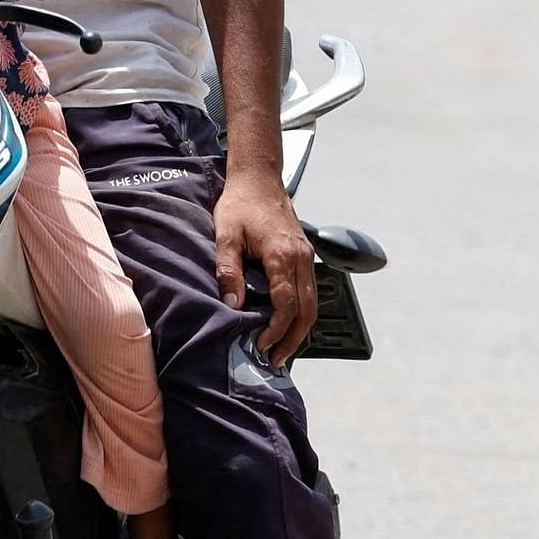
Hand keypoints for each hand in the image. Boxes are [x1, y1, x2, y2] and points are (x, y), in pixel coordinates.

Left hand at [213, 167, 318, 365]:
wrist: (259, 178)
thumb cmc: (240, 204)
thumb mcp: (225, 235)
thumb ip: (228, 270)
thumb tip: (232, 305)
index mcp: (282, 255)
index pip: (286, 303)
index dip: (276, 329)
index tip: (260, 345)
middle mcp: (300, 258)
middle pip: (308, 310)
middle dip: (293, 339)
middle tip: (275, 360)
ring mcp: (306, 256)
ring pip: (312, 303)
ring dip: (299, 329)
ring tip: (280, 349)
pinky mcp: (304, 255)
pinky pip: (309, 291)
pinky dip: (301, 312)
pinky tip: (286, 323)